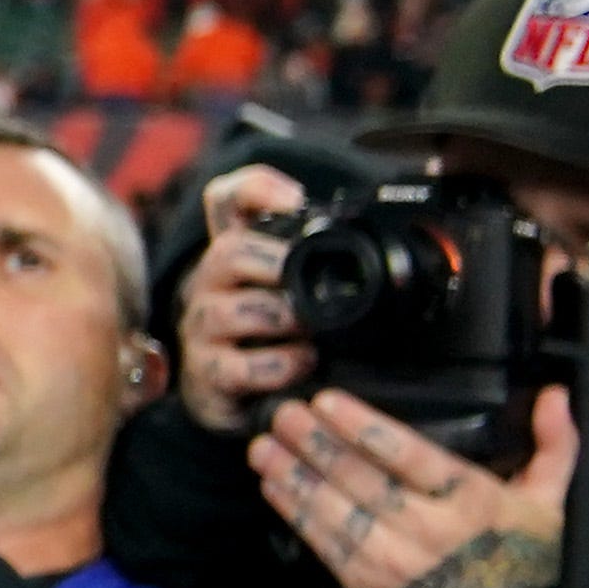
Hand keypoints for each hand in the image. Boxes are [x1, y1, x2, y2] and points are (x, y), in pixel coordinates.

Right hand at [177, 164, 316, 435]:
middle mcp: (209, 285)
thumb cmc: (278, 338)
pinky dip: (280, 365)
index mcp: (237, 255)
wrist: (241, 399)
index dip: (258, 188)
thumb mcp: (300, 294)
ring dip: (282, 319)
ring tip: (313, 334)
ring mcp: (201, 330)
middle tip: (315, 285)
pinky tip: (303, 365)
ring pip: (228, 310)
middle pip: (227, 250)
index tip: (297, 199)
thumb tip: (387, 244)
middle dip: (277, 264)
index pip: (227, 201)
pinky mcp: (206, 375)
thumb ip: (325, 266)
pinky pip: (239, 366)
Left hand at [251, 384, 574, 587]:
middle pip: (360, 478)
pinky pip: (324, 544)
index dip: (363, 427)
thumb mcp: (551, 506)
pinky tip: (274, 487)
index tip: (327, 402)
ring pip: (334, 509)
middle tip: (282, 414)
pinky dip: (295, 513)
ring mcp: (393, 560)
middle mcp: (428, 529)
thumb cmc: (525, 567)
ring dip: (294, 475)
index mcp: (472, 501)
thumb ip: (553, 447)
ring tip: (263, 446)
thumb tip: (555, 396)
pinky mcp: (367, 587)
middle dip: (315, 443)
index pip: (410, 456)